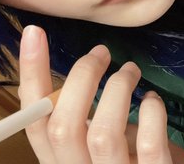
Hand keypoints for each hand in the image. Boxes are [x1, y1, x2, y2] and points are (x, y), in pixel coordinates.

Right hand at [18, 25, 183, 163]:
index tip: (33, 32)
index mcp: (60, 162)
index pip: (34, 122)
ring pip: (103, 135)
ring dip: (118, 89)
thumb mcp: (96, 141)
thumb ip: (79, 117)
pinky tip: (153, 99)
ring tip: (130, 71)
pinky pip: (148, 145)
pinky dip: (152, 112)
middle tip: (102, 53)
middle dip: (82, 78)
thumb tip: (64, 71)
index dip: (31, 76)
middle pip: (63, 128)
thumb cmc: (129, 161)